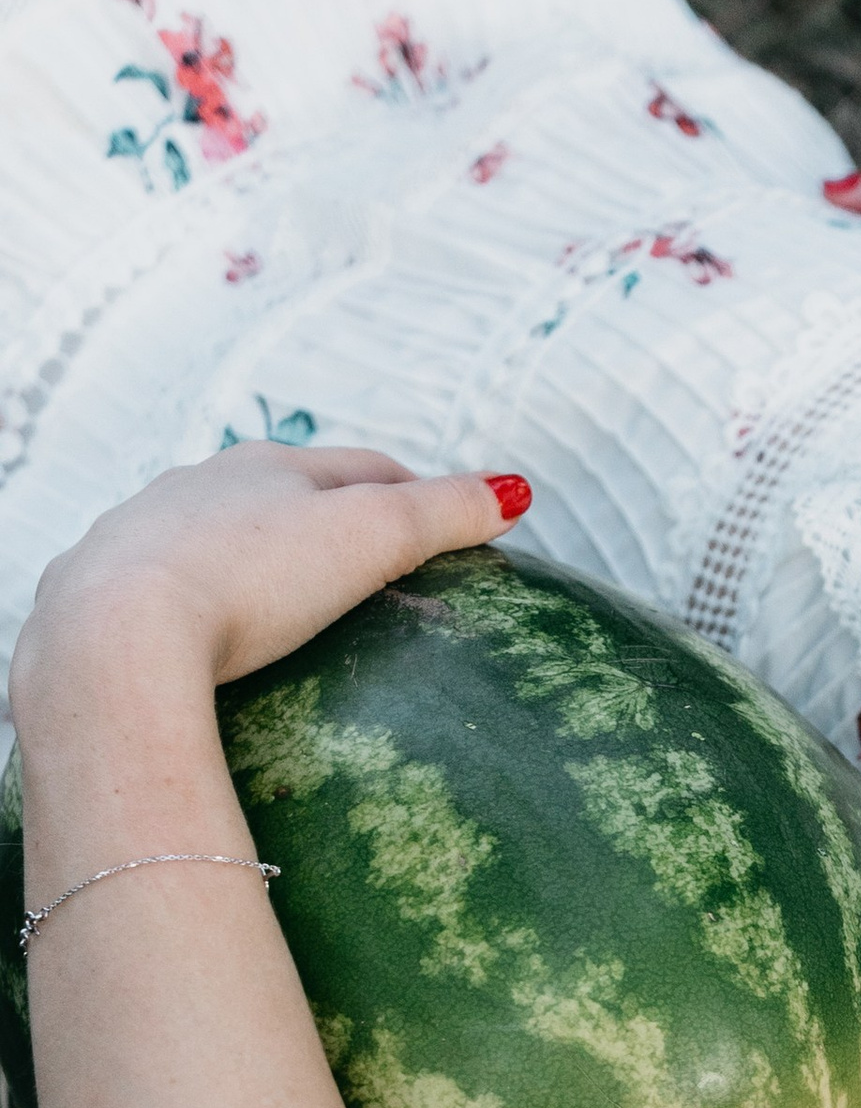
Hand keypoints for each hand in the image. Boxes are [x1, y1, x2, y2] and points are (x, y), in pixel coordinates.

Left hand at [11, 445, 515, 722]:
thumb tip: (514, 491)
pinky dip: (196, 603)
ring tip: (288, 599)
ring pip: (215, 536)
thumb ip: (443, 514)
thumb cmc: (252, 580)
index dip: (413, 491)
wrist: (117, 634)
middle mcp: (199, 486)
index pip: (363, 469)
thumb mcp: (367, 539)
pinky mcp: (100, 595)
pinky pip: (164, 591)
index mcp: (268, 467)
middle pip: (283, 493)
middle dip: (330, 516)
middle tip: (376, 558)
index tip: (446, 522)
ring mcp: (143, 537)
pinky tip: (205, 640)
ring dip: (254, 556)